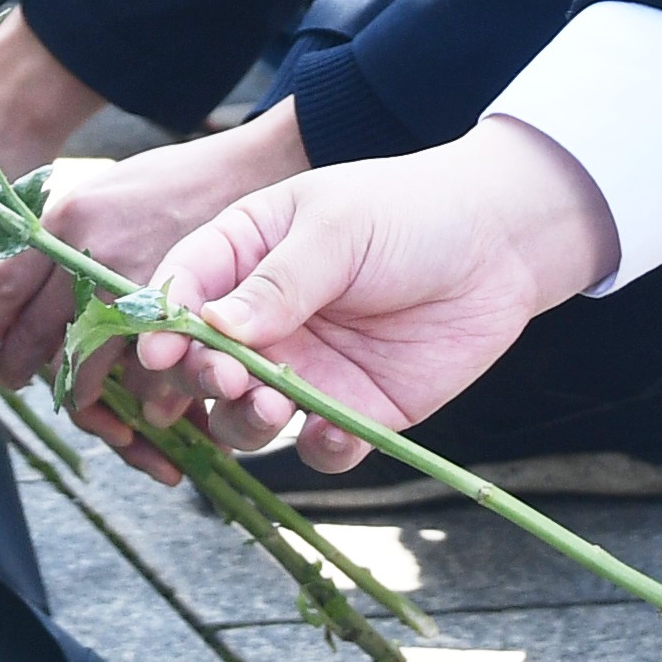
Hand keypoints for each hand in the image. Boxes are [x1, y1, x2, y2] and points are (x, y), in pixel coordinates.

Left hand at [0, 104, 313, 384]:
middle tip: (15, 379)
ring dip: (75, 392)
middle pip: (35, 336)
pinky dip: (132, 393)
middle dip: (20, 368)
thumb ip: (65, 234)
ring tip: (73, 396)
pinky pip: (139, 374)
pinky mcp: (176, 321)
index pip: (4, 287)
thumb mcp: (103, 191)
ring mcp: (134, 292)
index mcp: (66, 222)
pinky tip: (128, 396)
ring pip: (83, 366)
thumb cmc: (177, 182)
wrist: (251, 172)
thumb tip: (27, 273)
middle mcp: (91, 257)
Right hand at [97, 122, 616, 469]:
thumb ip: (277, 281)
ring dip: (246, 421)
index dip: (161, 326)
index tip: (160, 351)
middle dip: (196, 380)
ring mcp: (303, 370)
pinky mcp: (353, 411)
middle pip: (196, 369)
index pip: (178, 294)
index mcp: (240, 257)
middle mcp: (260, 322)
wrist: (501, 242)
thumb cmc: (409, 212)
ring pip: (245, 420)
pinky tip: (336, 431)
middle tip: (223, 376)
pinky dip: (321, 448)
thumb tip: (212, 327)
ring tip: (273, 402)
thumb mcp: (336, 229)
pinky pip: (319, 449)